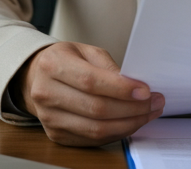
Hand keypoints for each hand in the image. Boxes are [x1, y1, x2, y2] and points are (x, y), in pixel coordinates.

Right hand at [13, 41, 164, 145]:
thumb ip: (108, 66)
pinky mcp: (56, 135)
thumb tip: (133, 85)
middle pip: (96, 109)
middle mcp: (46, 93)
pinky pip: (92, 140)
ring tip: (148, 113)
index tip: (145, 90)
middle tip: (154, 102)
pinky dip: (116, 133)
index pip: (91, 81)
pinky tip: (131, 122)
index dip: (121, 89)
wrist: (36, 77)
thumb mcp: (85, 51)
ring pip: (96, 129)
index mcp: (53, 65)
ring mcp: (50, 118)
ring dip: (129, 124)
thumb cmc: (64, 60)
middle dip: (132, 108)